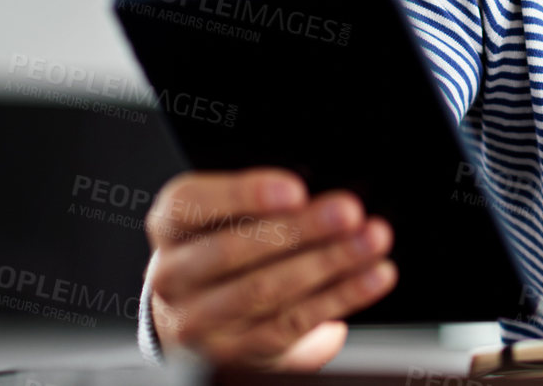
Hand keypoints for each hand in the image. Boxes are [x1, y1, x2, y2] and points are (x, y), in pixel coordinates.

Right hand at [144, 167, 396, 367]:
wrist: (196, 308)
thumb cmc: (222, 241)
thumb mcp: (226, 211)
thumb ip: (263, 200)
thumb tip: (327, 198)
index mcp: (170, 224)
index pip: (192, 204)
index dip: (243, 195)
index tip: (296, 190)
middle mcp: (172, 274)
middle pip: (233, 251)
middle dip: (300, 230)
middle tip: (349, 212)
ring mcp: (197, 320)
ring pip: (264, 291)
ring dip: (328, 263)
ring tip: (371, 241)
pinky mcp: (231, 352)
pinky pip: (290, 324)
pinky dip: (339, 297)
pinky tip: (372, 276)